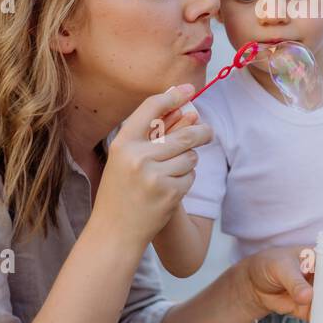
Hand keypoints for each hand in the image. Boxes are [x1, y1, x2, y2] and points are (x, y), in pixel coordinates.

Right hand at [95, 85, 212, 247]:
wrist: (114, 233)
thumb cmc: (119, 192)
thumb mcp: (124, 159)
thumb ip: (150, 135)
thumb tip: (188, 110)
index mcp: (123, 144)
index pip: (151, 108)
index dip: (172, 96)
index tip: (189, 89)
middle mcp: (138, 157)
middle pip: (184, 134)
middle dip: (201, 131)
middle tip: (208, 131)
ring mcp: (154, 176)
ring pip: (190, 156)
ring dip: (188, 162)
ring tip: (170, 173)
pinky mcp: (170, 193)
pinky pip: (191, 176)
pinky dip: (186, 180)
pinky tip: (170, 189)